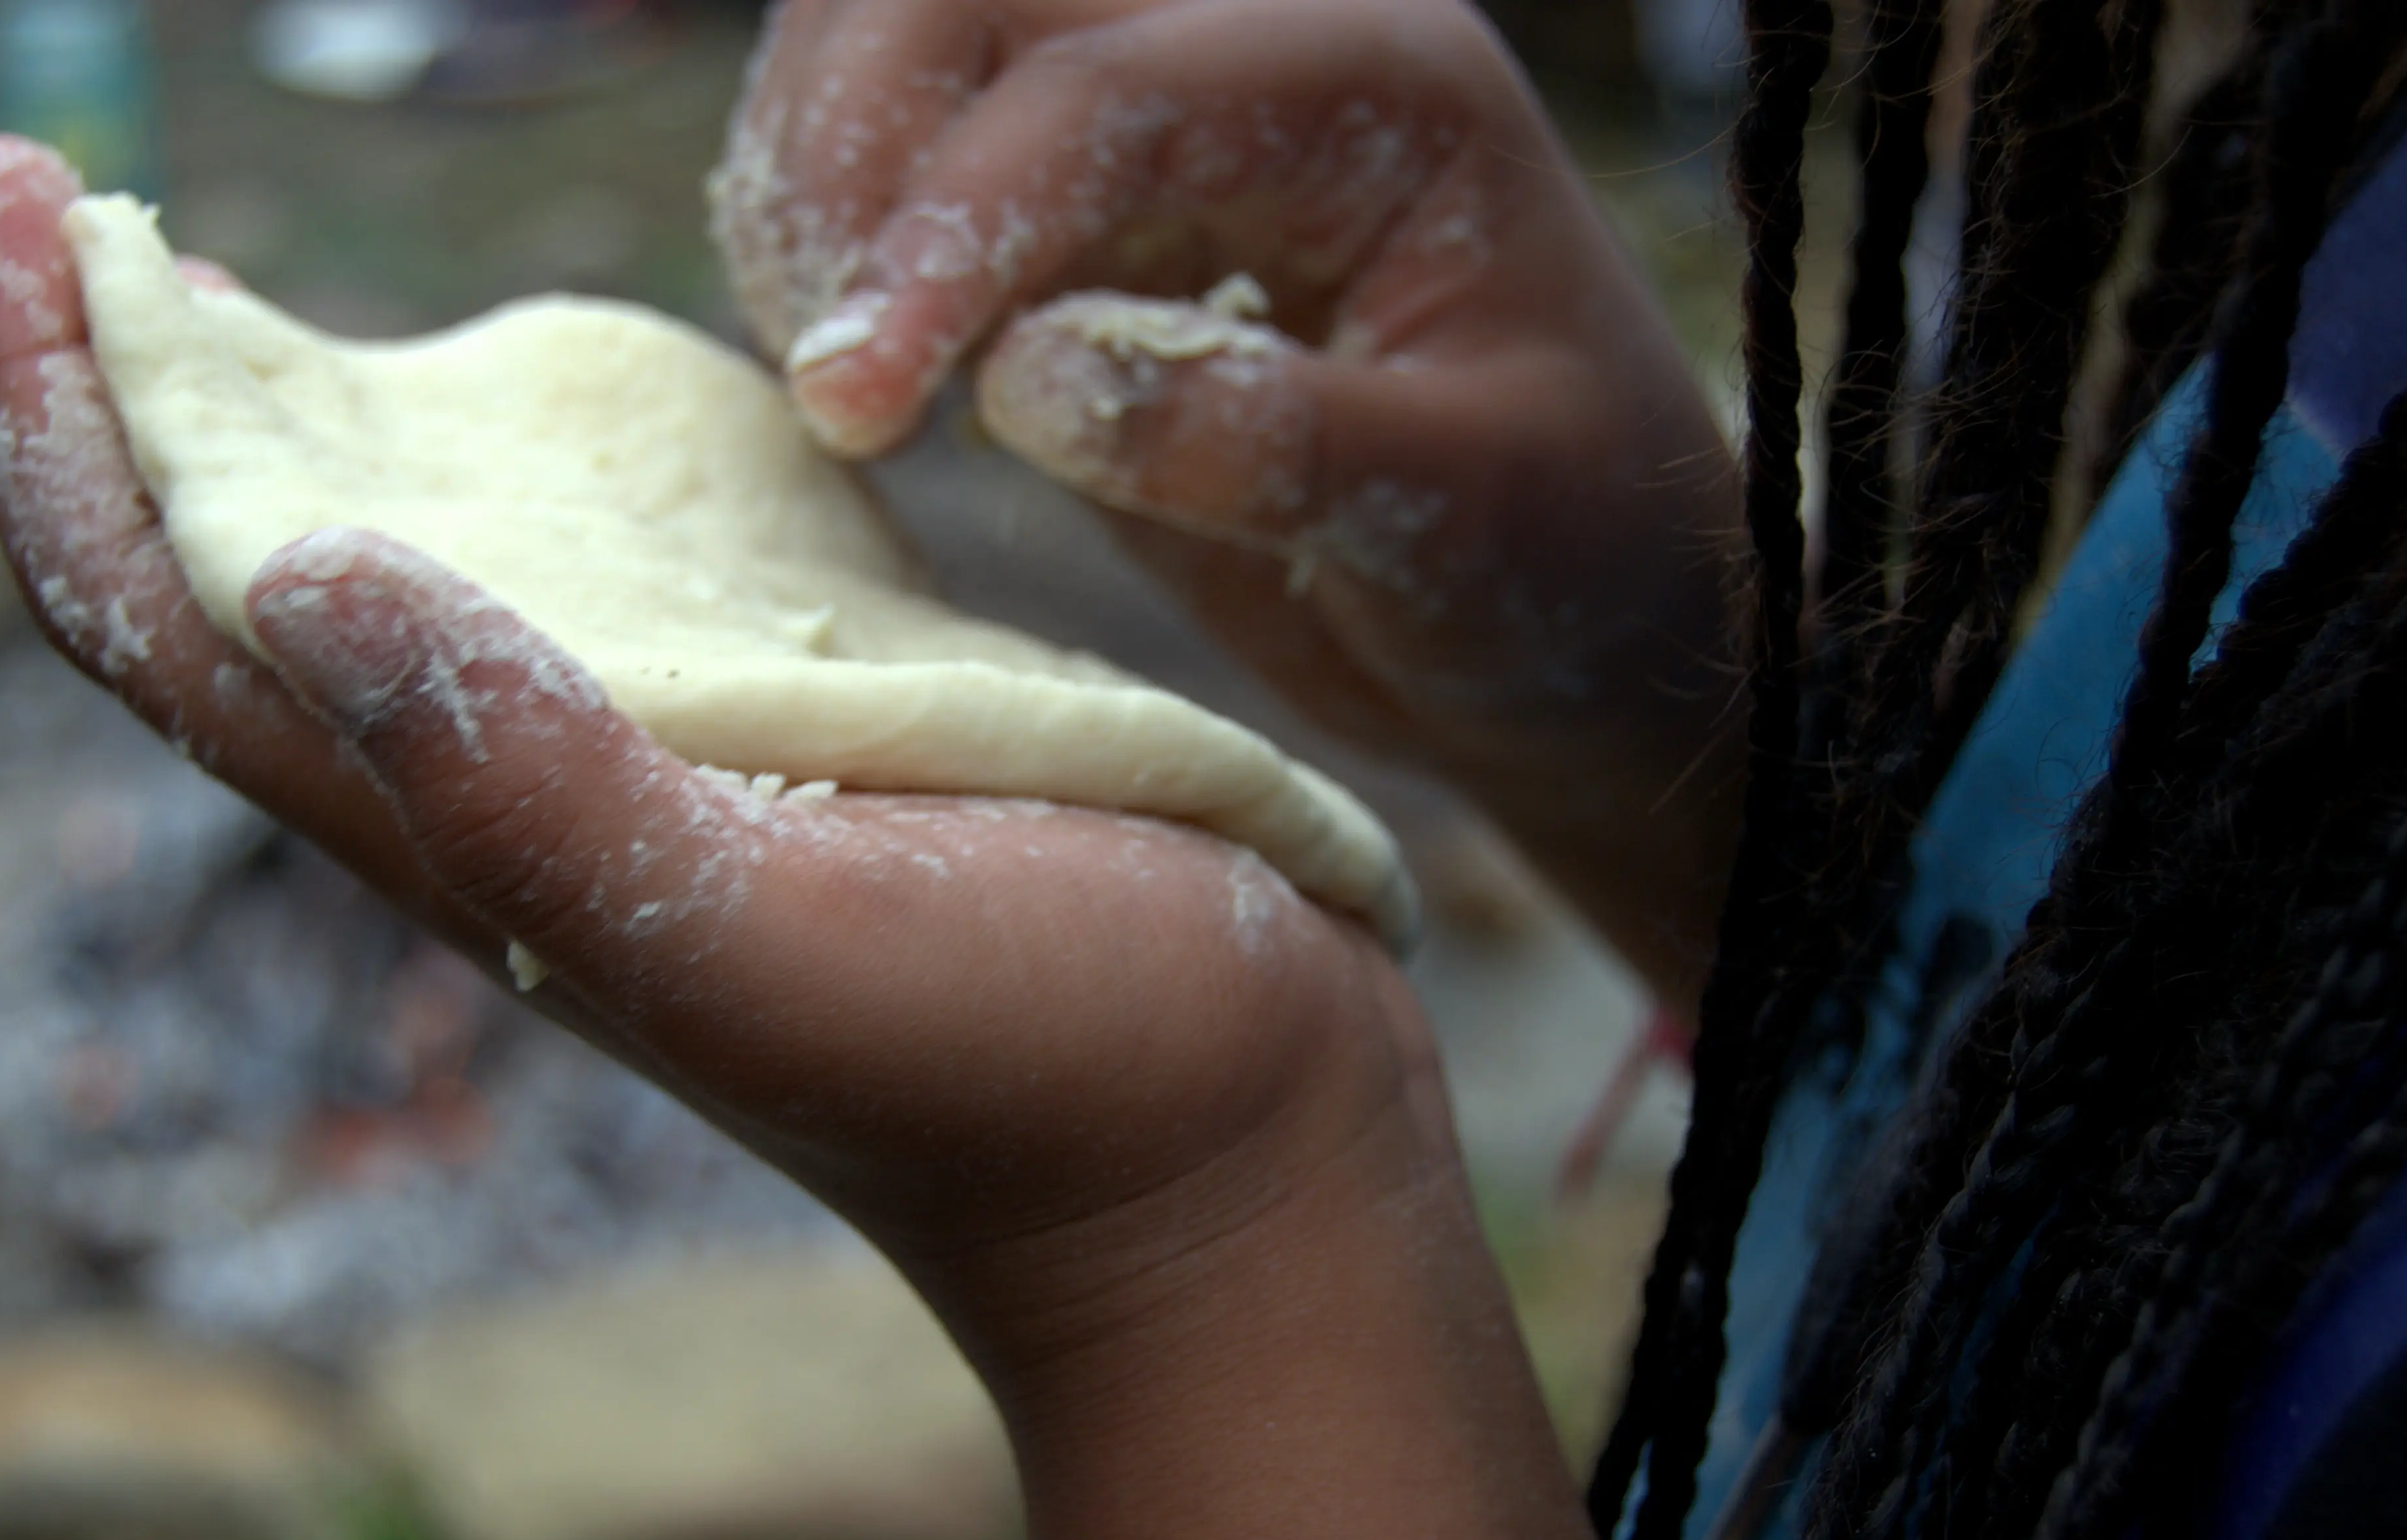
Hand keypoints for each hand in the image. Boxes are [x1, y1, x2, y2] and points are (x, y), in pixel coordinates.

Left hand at [0, 135, 1456, 1397]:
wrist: (1219, 1159)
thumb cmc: (1035, 1073)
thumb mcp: (782, 942)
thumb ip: (545, 794)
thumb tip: (297, 574)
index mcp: (475, 836)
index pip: (175, 621)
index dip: (50, 422)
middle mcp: (518, 786)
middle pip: (231, 572)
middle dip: (102, 383)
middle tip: (12, 175)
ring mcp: (641, 753)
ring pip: (381, 557)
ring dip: (260, 407)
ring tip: (170, 254)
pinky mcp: (774, 721)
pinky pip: (570, 560)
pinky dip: (477, 448)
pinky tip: (483, 374)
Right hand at [716, 0, 1745, 1004]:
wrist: (1582, 614)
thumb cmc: (1564, 560)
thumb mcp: (1462, 521)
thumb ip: (1266, 443)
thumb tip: (1029, 380)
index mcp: (1377, 92)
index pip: (1105, 93)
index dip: (949, 232)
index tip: (857, 405)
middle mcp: (1263, 52)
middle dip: (854, 153)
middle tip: (836, 370)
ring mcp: (1172, 110)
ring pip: (911, 29)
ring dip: (824, 174)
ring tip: (848, 373)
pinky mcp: (1101, 203)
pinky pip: (920, 137)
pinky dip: (845, 224)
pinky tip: (867, 361)